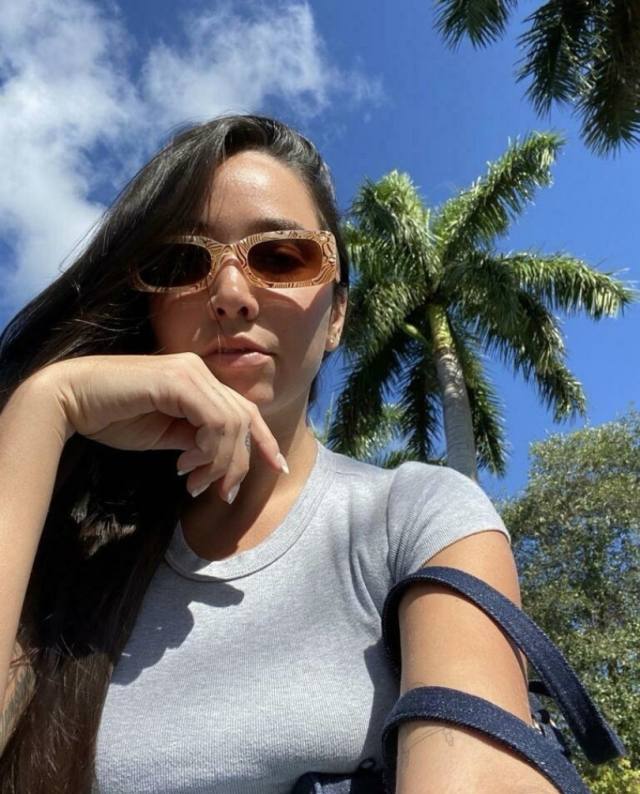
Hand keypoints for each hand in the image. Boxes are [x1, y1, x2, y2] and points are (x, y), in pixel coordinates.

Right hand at [33, 353, 285, 502]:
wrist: (70, 400)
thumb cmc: (112, 417)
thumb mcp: (165, 435)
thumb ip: (195, 440)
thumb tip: (218, 458)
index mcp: (198, 381)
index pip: (245, 410)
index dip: (264, 440)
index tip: (278, 468)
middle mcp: (199, 371)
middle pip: (245, 418)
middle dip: (240, 462)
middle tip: (221, 493)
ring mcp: (190, 372)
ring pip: (232, 423)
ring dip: (220, 462)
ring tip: (194, 484)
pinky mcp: (178, 381)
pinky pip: (214, 421)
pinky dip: (209, 450)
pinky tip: (186, 466)